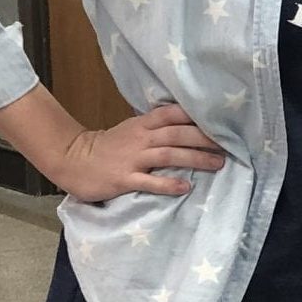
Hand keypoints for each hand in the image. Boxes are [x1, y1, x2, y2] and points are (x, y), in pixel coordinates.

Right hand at [50, 104, 226, 202]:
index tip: (220, 122)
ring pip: (169, 155)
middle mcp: (141, 138)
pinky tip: (186, 187)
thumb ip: (155, 127)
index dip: (196, 116)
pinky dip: (169, 184)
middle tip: (228, 146)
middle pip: (178, 134)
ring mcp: (133, 159)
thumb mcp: (132, 130)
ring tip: (217, 164)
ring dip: (196, 159)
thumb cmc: (107, 147)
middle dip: (205, 139)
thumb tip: (188, 126)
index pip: (173, 114)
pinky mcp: (124, 179)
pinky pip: (150, 182)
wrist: (74, 160)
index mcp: (143, 124)